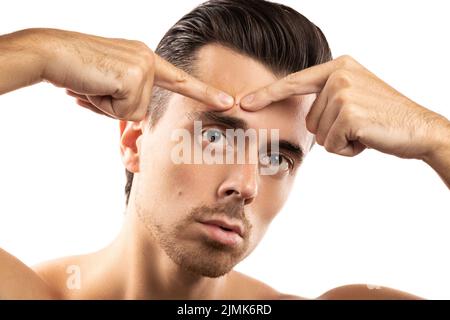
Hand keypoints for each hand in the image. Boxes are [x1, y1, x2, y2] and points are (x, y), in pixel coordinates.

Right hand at [36, 28, 233, 120]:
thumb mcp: (109, 84)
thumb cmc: (76, 70)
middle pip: (143, 108)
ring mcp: (144, 65)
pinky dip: (104, 104)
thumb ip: (128, 96)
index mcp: (145, 59)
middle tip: (94, 85)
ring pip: (134, 111)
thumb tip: (134, 114)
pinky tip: (93, 85)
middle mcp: (148, 58)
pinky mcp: (136, 74)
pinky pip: (124, 109)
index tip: (228, 102)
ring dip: (108, 105)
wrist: (52, 52)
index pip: (180, 80)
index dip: (205, 93)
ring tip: (92, 84)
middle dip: (114, 106)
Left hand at [240, 55, 449, 160]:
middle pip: (308, 119)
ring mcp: (344, 92)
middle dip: (330, 131)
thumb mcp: (354, 97)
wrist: (419, 129)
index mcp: (338, 67)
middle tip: (358, 125)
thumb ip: (327, 99)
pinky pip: (331, 144)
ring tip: (364, 131)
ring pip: (319, 134)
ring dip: (339, 141)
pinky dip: (347, 150)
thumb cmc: (383, 119)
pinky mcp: (349, 113)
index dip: (267, 94)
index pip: (294, 82)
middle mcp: (339, 74)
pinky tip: (367, 139)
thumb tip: (301, 118)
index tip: (244, 103)